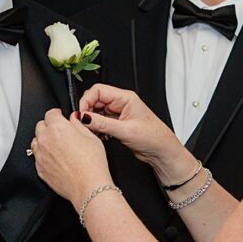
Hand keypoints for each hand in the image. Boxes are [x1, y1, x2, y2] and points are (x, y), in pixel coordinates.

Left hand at [33, 108, 111, 204]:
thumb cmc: (92, 164)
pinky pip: (37, 157)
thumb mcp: (91, 137)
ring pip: (36, 141)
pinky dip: (44, 155)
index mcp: (57, 128)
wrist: (88, 187)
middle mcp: (45, 140)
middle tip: (61, 132)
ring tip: (58, 147)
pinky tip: (57, 159)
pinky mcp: (40, 169)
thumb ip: (78, 124)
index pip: (50, 113)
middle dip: (49, 126)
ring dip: (44, 140)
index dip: (57, 114)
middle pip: (40, 126)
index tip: (61, 117)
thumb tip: (74, 119)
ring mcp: (40, 155)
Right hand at [77, 84, 195, 185]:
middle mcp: (121, 103)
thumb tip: (83, 117)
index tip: (81, 115)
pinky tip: (97, 135)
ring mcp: (118, 113)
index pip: (98, 90)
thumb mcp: (125, 130)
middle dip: (87, 111)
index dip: (86, 101)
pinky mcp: (116, 123)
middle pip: (95, 100)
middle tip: (83, 124)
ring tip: (91, 131)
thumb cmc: (153, 137)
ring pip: (96, 111)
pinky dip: (95, 127)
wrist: (162, 151)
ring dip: (91, 121)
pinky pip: (100, 121)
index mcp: (125, 97)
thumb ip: (102, 123)